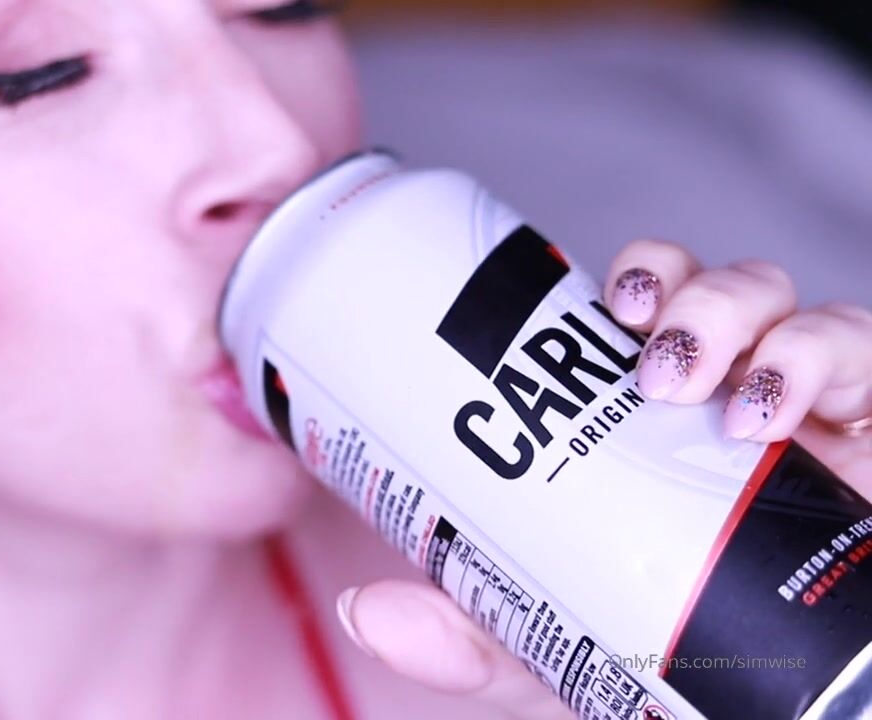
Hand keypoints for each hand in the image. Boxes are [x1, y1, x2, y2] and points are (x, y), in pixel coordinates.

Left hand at [334, 240, 871, 717]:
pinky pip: (856, 342)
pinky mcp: (869, 420)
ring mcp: (801, 406)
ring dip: (725, 308)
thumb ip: (476, 638)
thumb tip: (366, 612)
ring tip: (687, 378)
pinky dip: (814, 351)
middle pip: (697, 286)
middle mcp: (722, 400)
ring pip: (771, 293)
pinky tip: (772, 405)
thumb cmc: (675, 670)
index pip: (626, 318)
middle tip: (634, 339)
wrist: (800, 707)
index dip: (603, 283)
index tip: (579, 298)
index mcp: (648, 428)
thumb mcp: (563, 655)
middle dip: (667, 281)